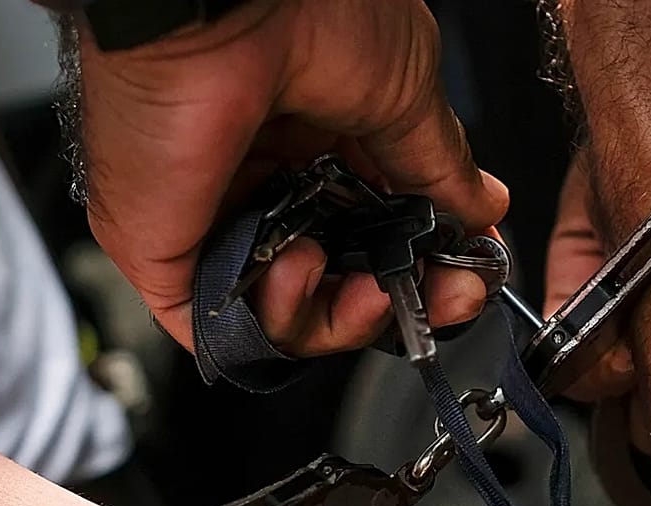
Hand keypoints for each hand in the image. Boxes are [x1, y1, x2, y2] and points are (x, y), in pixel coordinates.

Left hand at [73, 1, 509, 355]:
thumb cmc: (305, 6)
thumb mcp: (407, 92)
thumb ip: (440, 168)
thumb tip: (479, 212)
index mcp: (324, 136)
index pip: (381, 235)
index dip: (428, 270)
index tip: (462, 281)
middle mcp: (271, 178)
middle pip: (339, 286)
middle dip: (392, 306)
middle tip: (426, 298)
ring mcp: (219, 218)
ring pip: (286, 318)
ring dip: (339, 320)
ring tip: (359, 281)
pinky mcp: (170, 252)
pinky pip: (224, 328)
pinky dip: (275, 324)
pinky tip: (302, 271)